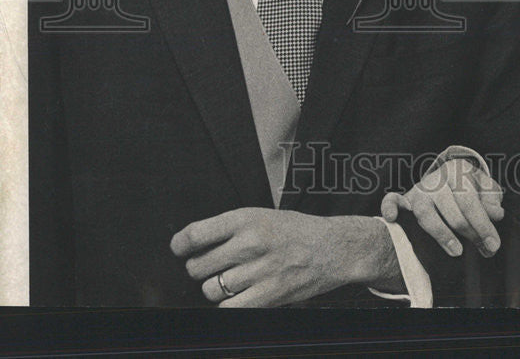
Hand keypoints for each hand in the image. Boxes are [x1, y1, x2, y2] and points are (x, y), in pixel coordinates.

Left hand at [170, 209, 398, 306]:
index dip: (180, 244)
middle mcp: (251, 243)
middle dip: (201, 268)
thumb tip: (191, 245)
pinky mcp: (268, 295)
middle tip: (216, 265)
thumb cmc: (296, 231)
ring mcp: (259, 271)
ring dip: (216, 288)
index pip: (195, 234)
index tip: (180, 248)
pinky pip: (228, 308)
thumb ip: (231, 228)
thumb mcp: (263, 216)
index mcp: (247, 218)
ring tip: (234, 279)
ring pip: (210, 289)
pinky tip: (240, 294)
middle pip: (198, 266)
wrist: (334, 247)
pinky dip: (229, 304)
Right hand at [381, 158, 503, 257]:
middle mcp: (438, 177)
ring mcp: (419, 188)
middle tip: (483, 250)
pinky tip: (392, 218)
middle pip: (452, 207)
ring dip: (441, 233)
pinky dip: (390, 207)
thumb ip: (491, 201)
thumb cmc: (468, 190)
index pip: (471, 200)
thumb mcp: (484, 190)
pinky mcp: (404, 199)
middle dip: (470, 231)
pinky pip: (392, 201)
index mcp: (459, 169)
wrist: (446, 182)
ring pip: (426, 212)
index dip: (484, 224)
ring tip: (457, 251)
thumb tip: (496, 213)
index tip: (493, 244)